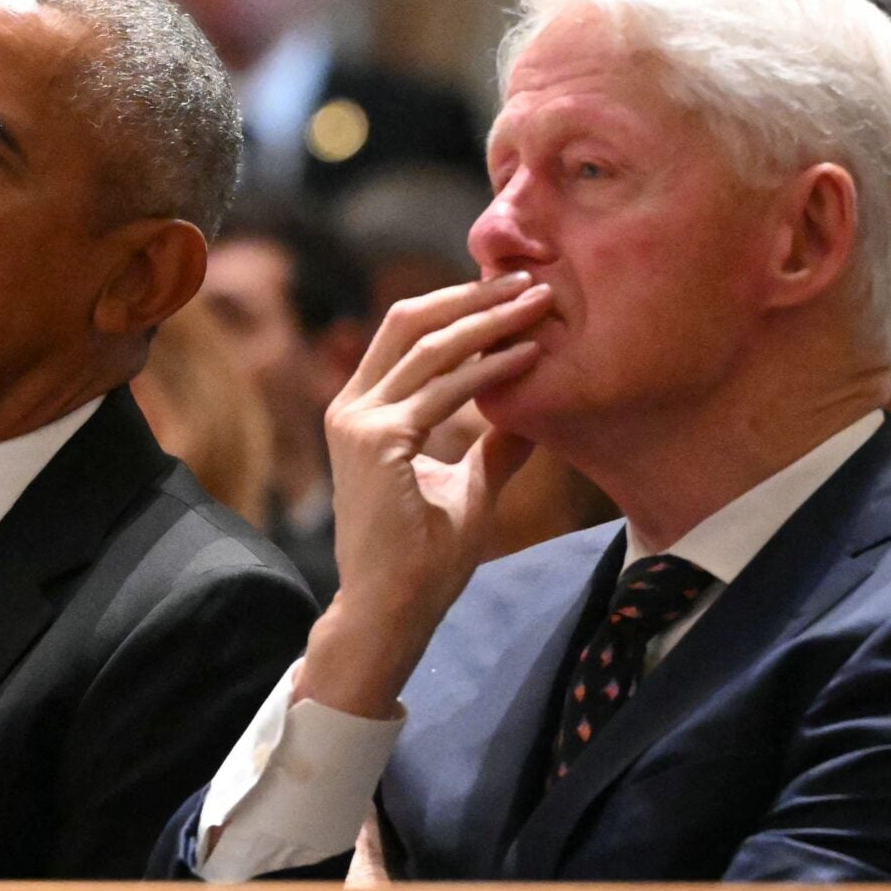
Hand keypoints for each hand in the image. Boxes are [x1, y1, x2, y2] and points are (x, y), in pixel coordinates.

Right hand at [296, 272, 550, 719]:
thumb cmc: (422, 560)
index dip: (458, 306)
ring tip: (540, 305)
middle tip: (529, 280)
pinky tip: (529, 356)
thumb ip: (492, 450)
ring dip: (490, 321)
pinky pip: (443, 390)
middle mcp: (351, 408)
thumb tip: (531, 416)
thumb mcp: (467, 490)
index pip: (406, 335)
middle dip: (471, 296)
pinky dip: (489, 368)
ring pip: (429, 345)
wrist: (391, 609)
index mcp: (362, 412)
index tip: (511, 294)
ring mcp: (358, 422)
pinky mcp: (376, 442)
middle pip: (408, 321)